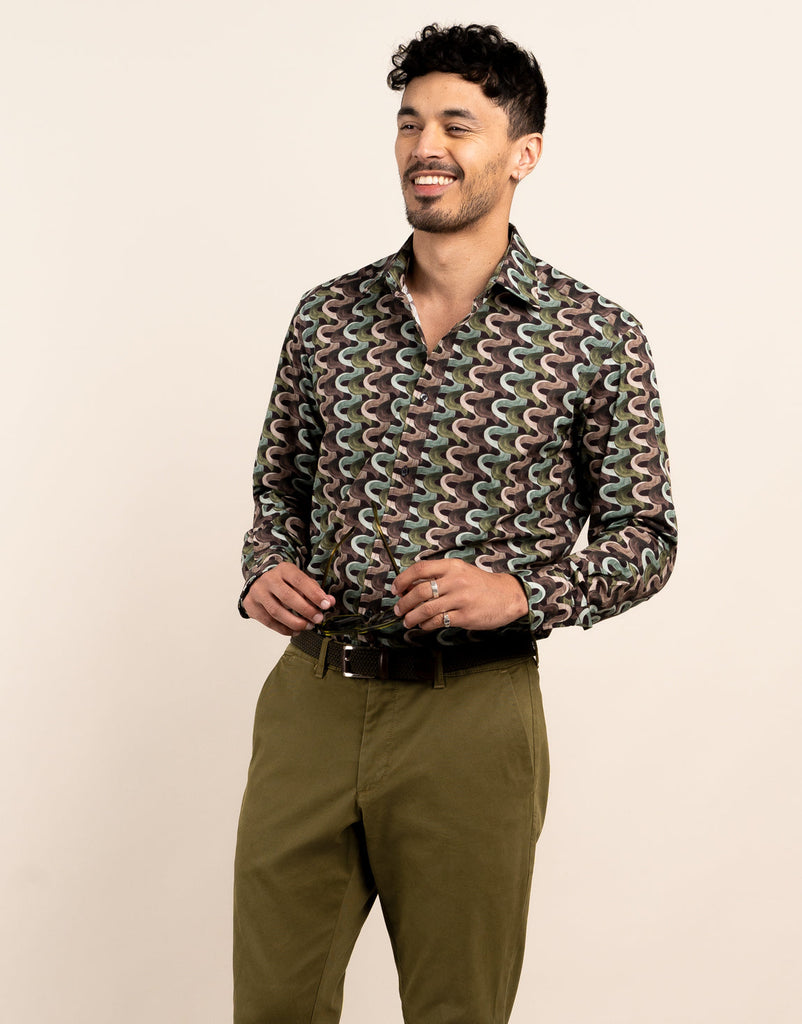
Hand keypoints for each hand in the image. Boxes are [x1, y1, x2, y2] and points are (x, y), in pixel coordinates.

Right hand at [243, 562, 333, 635]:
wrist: (259, 579)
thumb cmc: (284, 581)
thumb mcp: (300, 580)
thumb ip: (315, 591)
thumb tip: (330, 602)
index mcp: (284, 569)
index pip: (300, 580)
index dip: (314, 593)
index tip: (326, 605)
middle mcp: (269, 579)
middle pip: (287, 597)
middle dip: (306, 610)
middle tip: (318, 619)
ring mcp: (258, 592)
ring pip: (276, 612)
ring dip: (295, 622)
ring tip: (308, 626)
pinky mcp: (251, 605)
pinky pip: (269, 621)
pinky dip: (284, 629)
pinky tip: (296, 631)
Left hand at [391, 559, 527, 631]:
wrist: (508, 595)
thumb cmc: (480, 584)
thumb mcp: (461, 572)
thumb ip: (438, 576)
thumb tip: (410, 586)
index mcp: (452, 566)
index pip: (420, 569)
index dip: (403, 579)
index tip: (395, 589)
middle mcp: (455, 581)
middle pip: (419, 591)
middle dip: (404, 603)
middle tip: (398, 610)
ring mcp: (460, 599)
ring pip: (426, 609)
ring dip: (412, 617)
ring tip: (407, 621)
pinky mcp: (465, 616)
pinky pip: (438, 621)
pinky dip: (426, 625)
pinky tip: (424, 625)